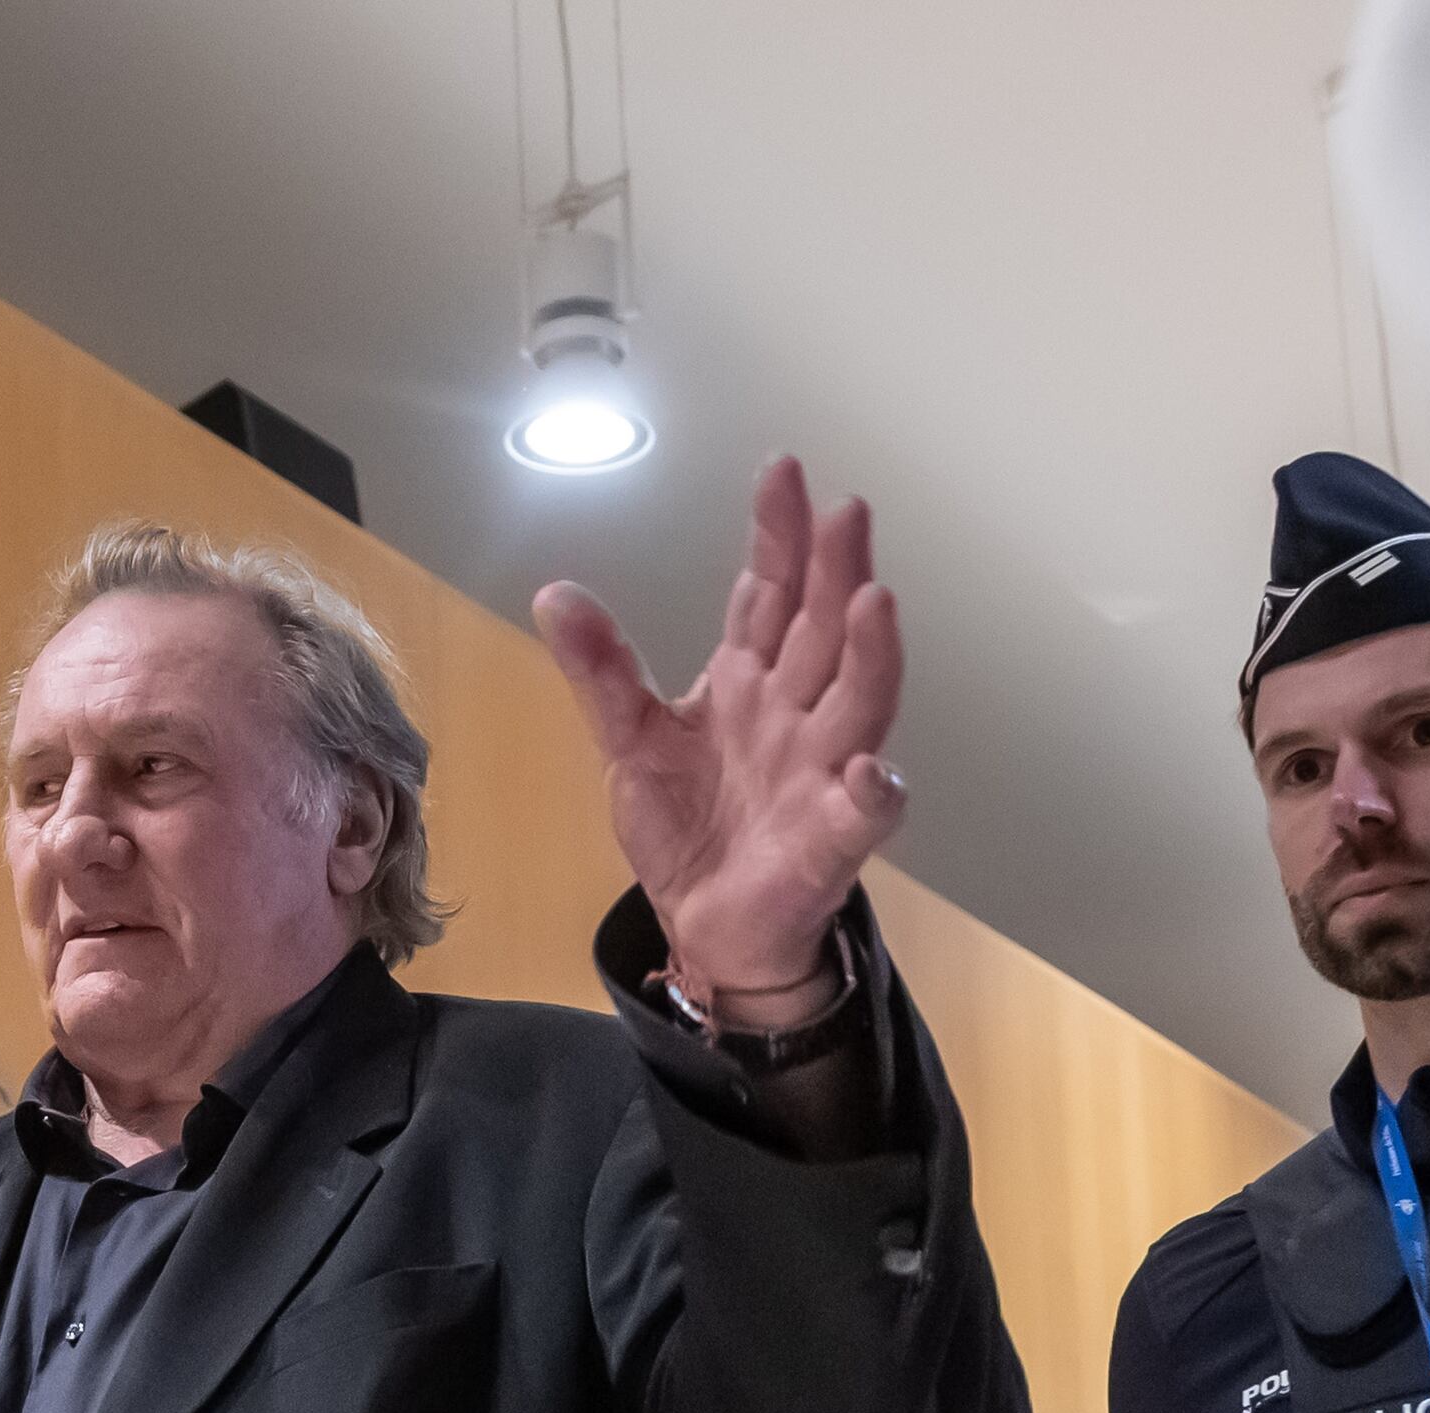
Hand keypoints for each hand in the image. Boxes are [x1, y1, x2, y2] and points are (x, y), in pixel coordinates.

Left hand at [532, 455, 908, 1004]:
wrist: (706, 925)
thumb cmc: (687, 827)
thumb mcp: (629, 741)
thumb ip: (602, 670)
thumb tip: (555, 594)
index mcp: (750, 681)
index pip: (770, 594)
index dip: (777, 536)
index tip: (780, 470)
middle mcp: (797, 714)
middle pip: (823, 630)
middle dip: (836, 570)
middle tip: (844, 510)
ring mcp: (821, 774)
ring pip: (859, 704)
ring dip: (872, 655)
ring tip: (874, 600)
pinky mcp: (830, 843)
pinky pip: (864, 815)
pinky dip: (872, 792)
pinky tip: (868, 770)